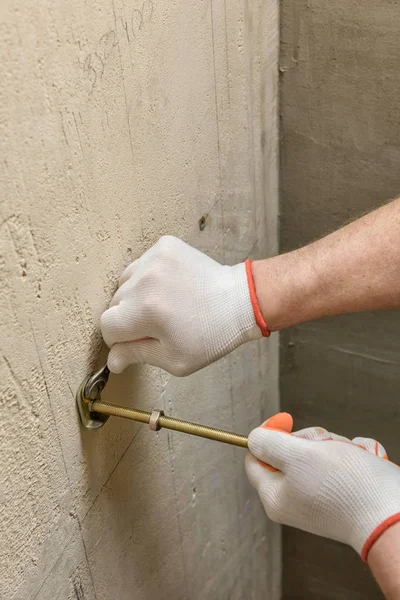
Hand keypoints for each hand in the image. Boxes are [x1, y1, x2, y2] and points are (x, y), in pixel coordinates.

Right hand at [101, 236, 268, 375]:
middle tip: (158, 324)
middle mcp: (145, 280)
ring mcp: (154, 258)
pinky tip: (171, 287)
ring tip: (164, 304)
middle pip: (115, 304)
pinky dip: (149, 277)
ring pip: (125, 282)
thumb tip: (112, 361)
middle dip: (129, 317)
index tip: (138, 340)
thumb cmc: (211, 335)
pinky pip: (141, 264)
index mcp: (144, 311)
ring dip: (136, 296)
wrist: (240, 301)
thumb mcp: (174, 359)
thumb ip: (136, 356)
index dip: (120, 338)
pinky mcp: (164, 245)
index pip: (107, 326)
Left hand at [245, 413, 399, 560]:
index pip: (255, 457)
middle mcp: (295, 500)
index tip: (287, 419)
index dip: (268, 433)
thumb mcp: (297, 457)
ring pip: (320, 453)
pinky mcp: (345, 493)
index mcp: (275, 496)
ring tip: (351, 459)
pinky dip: (356, 457)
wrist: (392, 515)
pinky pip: (345, 462)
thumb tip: (253, 439)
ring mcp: (321, 497)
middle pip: (291, 451)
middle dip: (313, 440)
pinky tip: (365, 465)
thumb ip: (269, 444)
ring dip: (338, 446)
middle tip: (326, 449)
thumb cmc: (345, 487)